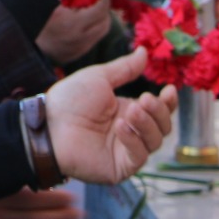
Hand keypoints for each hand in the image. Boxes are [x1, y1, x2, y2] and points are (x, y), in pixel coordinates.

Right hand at [37, 0, 113, 64]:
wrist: (24, 43)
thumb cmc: (35, 17)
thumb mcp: (48, 0)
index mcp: (71, 22)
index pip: (100, 9)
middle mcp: (78, 38)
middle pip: (105, 22)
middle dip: (105, 9)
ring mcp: (78, 48)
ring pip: (101, 32)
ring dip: (101, 19)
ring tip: (93, 10)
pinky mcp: (76, 54)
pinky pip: (92, 40)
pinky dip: (92, 30)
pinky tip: (84, 23)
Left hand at [45, 50, 177, 183]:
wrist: (49, 124)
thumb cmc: (69, 100)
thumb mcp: (100, 78)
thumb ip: (125, 68)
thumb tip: (144, 52)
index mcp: (128, 112)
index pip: (159, 110)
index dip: (168, 102)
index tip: (169, 90)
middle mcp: (131, 132)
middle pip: (163, 126)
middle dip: (159, 112)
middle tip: (144, 100)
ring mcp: (126, 150)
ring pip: (155, 142)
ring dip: (147, 124)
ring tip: (130, 111)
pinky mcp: (119, 167)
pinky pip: (139, 156)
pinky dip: (134, 140)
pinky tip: (120, 126)